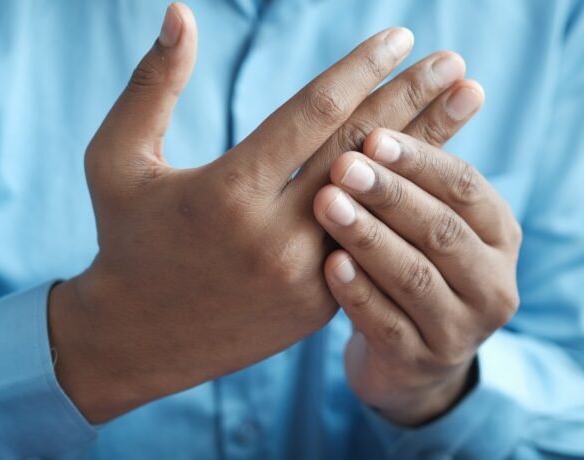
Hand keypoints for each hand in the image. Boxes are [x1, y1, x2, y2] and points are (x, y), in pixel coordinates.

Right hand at [49, 3, 470, 422]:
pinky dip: (405, 201)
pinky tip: (435, 167)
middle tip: (455, 63)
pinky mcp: (320, 305)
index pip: (313, 114)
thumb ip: (152, 84)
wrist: (137, 338)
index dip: (362, 69)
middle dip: (414, 99)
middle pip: (360, 152)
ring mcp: (305, 276)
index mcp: (227, 192)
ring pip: (381, 200)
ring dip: (429, 148)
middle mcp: (274, 236)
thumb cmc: (125, 239)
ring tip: (467, 101)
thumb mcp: (115, 159)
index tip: (401, 37)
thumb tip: (181, 11)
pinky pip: (373, 240)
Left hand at [313, 114, 521, 424]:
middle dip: (392, 195)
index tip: (375, 136)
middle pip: (443, 231)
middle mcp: (493, 284)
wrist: (413, 358)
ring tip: (328, 204)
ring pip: (416, 278)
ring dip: (370, 237)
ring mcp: (460, 331)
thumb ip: (430, 169)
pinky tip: (329, 265)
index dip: (423, 161)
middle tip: (343, 166)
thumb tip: (453, 77)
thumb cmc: (417, 267)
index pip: (467, 189)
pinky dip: (359, 293)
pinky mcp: (420, 363)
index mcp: (501, 236)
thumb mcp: (433, 221)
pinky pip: (387, 326)